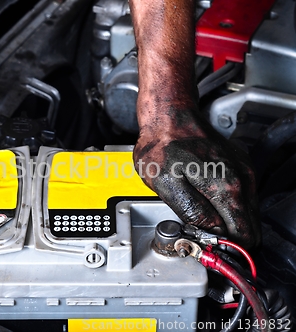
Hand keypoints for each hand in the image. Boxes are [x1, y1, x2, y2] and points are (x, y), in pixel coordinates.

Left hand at [133, 110, 260, 248]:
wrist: (169, 117)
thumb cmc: (163, 146)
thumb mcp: (165, 185)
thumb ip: (191, 212)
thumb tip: (209, 232)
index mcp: (227, 189)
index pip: (242, 235)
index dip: (226, 247)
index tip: (209, 248)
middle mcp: (242, 180)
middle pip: (248, 226)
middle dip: (228, 237)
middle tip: (204, 237)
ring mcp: (243, 172)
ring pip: (245, 213)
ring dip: (227, 221)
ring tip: (202, 219)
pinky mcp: (238, 167)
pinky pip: (240, 197)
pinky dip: (227, 205)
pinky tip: (208, 203)